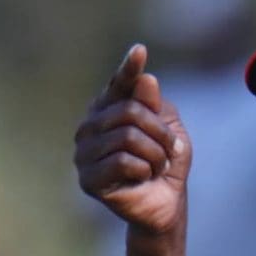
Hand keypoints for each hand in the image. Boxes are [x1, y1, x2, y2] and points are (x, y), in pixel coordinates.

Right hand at [74, 44, 191, 234]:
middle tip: (170, 150)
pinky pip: (122, 162)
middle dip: (160, 133)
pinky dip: (144, 170)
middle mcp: (91, 126)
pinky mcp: (88, 179)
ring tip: (156, 166)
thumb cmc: (165, 163)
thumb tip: (145, 79)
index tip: (140, 51)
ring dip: (155, 154)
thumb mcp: (169, 129)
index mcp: (108, 109)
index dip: (129, 69)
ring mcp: (85, 152)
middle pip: (130, 112)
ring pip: (128, 137)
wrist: (165, 204)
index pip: (119, 85)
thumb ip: (156, 106)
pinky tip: (143, 178)